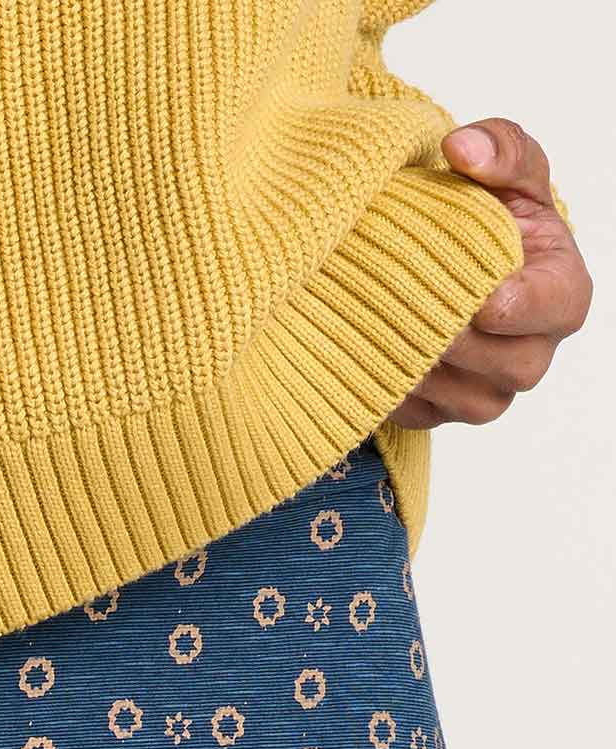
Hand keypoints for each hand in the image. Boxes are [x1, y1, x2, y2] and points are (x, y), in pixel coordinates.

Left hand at [388, 117, 591, 429]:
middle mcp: (533, 354)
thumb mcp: (507, 169)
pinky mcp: (442, 416)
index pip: (542, 308)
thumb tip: (462, 148)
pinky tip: (367, 341)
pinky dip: (388, 378)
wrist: (444, 261)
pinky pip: (415, 411)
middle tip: (402, 296)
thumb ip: (500, 148)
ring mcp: (489, 394)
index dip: (498, 296)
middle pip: (502, 361)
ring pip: (456, 393)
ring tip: (379, 313)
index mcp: (564, 295)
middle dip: (450, 328)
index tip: (456, 276)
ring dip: (415, 355)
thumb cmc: (491, 215)